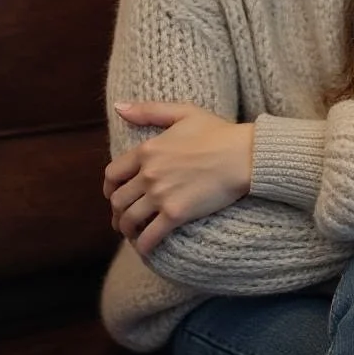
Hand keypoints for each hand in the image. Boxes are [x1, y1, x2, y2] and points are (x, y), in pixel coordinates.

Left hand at [103, 102, 253, 255]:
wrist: (244, 155)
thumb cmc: (218, 132)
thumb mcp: (183, 112)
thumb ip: (148, 111)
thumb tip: (119, 107)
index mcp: (147, 150)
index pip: (112, 174)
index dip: (110, 187)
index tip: (114, 194)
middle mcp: (149, 174)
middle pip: (118, 200)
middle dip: (117, 211)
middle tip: (124, 217)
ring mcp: (161, 195)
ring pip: (129, 220)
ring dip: (127, 229)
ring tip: (133, 233)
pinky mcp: (176, 214)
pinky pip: (149, 237)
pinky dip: (143, 245)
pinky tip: (146, 247)